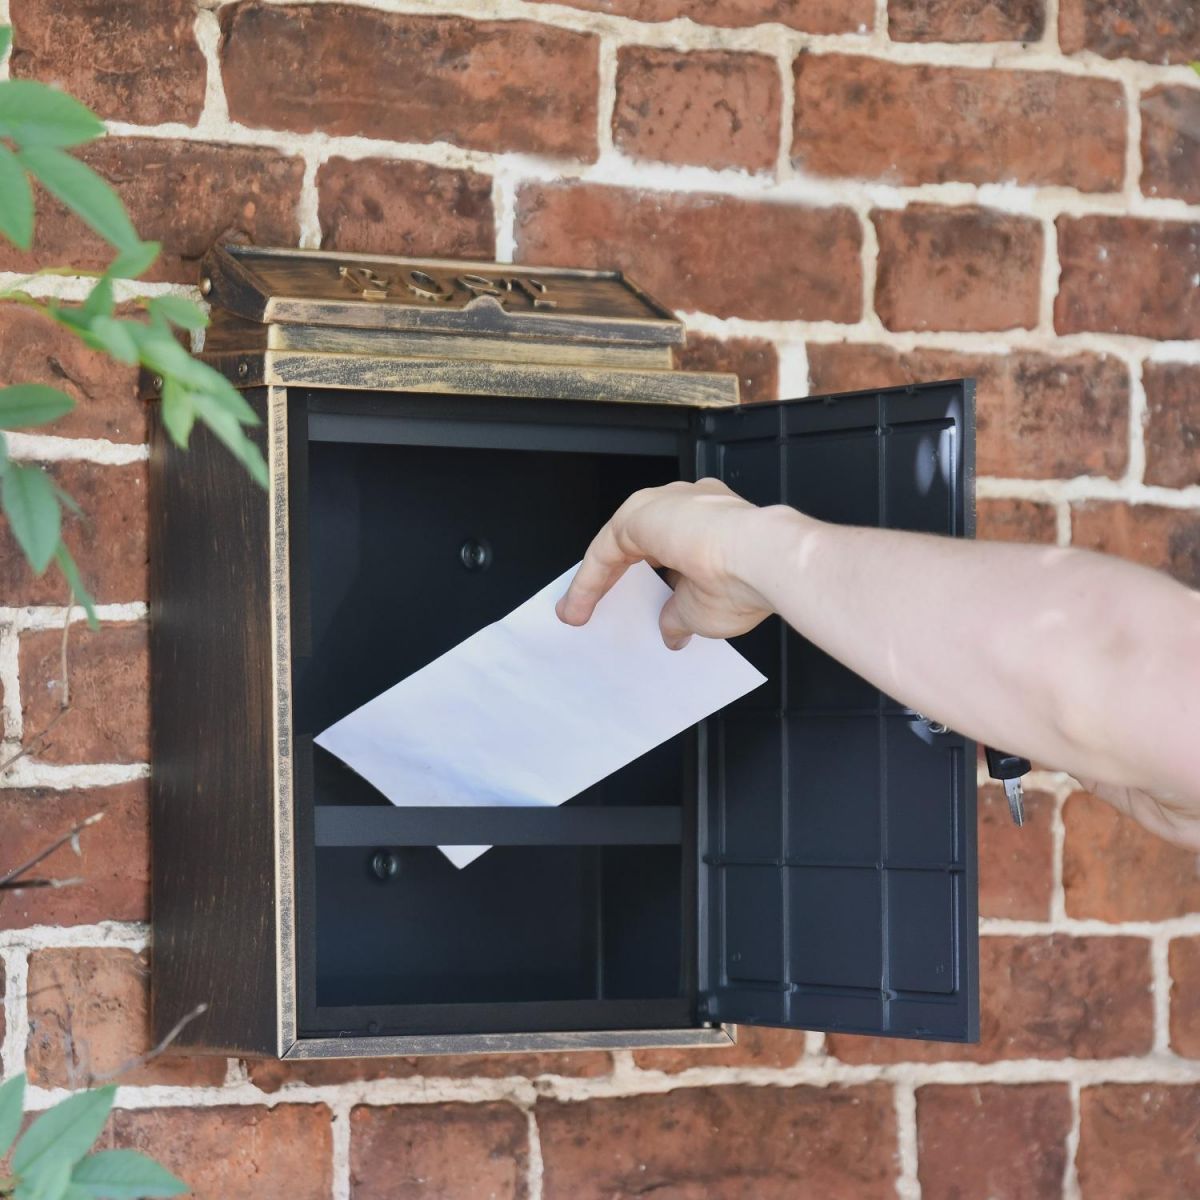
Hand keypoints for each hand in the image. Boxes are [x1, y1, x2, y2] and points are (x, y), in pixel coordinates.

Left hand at [555, 479, 775, 648]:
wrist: (759, 559)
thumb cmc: (746, 580)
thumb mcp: (703, 612)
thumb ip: (679, 616)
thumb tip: (672, 630)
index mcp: (712, 527)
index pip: (669, 555)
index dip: (647, 585)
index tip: (634, 611)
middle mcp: (687, 509)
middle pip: (638, 545)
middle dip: (615, 579)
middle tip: (594, 609)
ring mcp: (665, 506)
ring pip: (618, 544)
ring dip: (597, 579)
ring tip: (580, 611)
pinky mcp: (639, 514)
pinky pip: (604, 550)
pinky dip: (589, 580)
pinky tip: (578, 605)